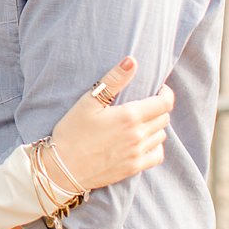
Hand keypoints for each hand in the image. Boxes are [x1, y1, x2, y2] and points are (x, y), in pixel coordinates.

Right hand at [47, 57, 172, 191]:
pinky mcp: (134, 168)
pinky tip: (144, 141)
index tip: (160, 89)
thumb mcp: (88, 101)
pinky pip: (157, 155)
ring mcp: (137, 153)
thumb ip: (113, 80)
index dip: (166, 93)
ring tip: (142, 121)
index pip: (164, 103)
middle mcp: (138, 135)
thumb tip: (132, 61)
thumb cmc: (72, 131)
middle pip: (164, 118)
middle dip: (159, 107)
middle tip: (146, 103)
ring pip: (161, 135)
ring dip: (156, 126)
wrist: (62, 168)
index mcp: (129, 116)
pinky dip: (155, 145)